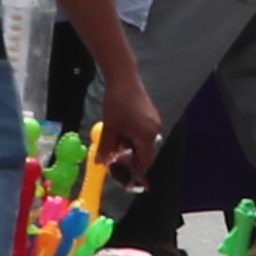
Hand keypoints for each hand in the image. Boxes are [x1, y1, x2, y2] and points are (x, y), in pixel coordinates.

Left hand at [90, 58, 166, 181]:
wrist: (124, 78)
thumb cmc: (117, 103)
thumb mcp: (110, 127)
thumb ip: (106, 147)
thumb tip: (100, 163)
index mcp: (147, 135)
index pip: (144, 161)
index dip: (133, 171)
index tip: (123, 177)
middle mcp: (154, 130)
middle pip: (143, 152)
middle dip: (128, 158)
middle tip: (113, 159)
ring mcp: (153, 122)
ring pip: (141, 142)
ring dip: (128, 147)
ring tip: (113, 143)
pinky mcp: (149, 115)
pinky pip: (141, 133)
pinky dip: (131, 137)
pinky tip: (119, 132)